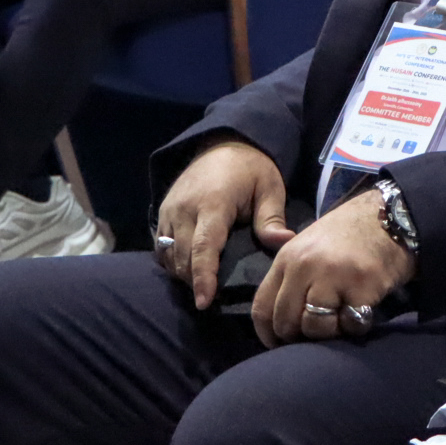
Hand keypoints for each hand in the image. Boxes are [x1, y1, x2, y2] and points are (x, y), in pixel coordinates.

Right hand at [156, 139, 290, 310]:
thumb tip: (284, 243)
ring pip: (168, 254)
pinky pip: (161, 245)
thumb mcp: (269, 188)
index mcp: (213, 204)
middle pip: (183, 257)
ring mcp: (170, 209)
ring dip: (182, 273)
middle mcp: (185, 208)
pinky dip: (172, 261)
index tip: (204, 302)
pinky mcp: (163, 211)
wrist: (223, 141)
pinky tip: (188, 269)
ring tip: (202, 286)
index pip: (204, 247)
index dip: (203, 278)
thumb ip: (272, 218)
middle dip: (194, 282)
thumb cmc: (252, 168)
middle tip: (213, 299)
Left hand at [252, 189, 413, 346]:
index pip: (262, 307)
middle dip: (300, 337)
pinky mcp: (362, 286)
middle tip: (319, 331)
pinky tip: (363, 309)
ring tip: (342, 316)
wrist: (390, 215)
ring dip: (330, 332)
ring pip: (315, 327)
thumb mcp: (308, 247)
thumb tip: (279, 323)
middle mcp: (305, 265)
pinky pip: (350, 325)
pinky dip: (356, 326)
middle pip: (286, 322)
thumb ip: (291, 279)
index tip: (280, 344)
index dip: (268, 334)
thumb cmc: (348, 235)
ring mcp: (333, 275)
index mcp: (287, 258)